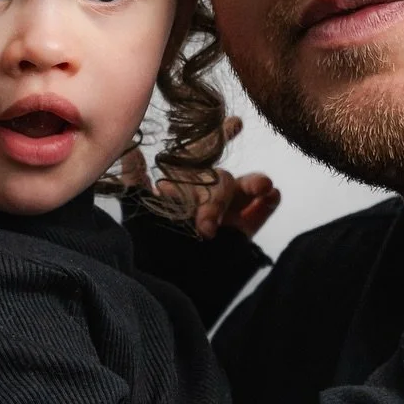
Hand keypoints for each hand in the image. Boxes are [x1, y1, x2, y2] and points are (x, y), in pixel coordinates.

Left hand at [121, 118, 280, 243]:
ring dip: (256, 184)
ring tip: (264, 186)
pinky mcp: (241, 231)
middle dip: (218, 197)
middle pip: (222, 179)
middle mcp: (207, 195)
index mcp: (184, 184)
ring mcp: (228, 212)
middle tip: (205, 226)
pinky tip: (271, 195)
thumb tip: (132, 149)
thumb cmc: (146, 241)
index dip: (218, 135)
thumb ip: (134, 179)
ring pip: (247, 189)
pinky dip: (268, 202)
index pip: (201, 156)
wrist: (164, 280)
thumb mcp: (136, 206)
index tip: (235, 123)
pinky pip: (262, 211)